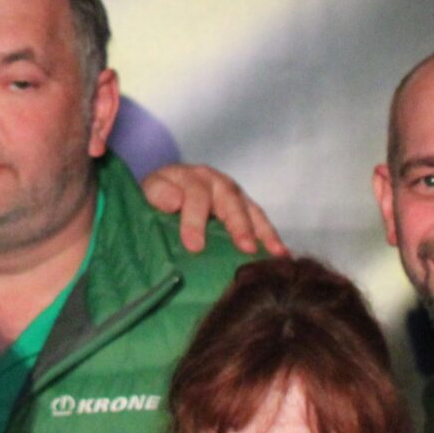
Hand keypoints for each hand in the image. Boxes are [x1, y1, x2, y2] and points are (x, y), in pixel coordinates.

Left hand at [138, 163, 285, 256]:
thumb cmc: (160, 195)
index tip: (195, 246)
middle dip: (239, 225)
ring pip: (252, 211)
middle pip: (231, 202)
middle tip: (245, 248)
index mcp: (192, 177)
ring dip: (264, 232)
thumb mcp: (151, 190)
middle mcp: (218, 183)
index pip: (196, 196)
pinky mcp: (245, 209)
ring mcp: (235, 195)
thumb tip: (174, 200)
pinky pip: (261, 222)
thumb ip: (158, 193)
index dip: (195, 221)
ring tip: (276, 252)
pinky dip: (271, 238)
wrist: (169, 190)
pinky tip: (282, 255)